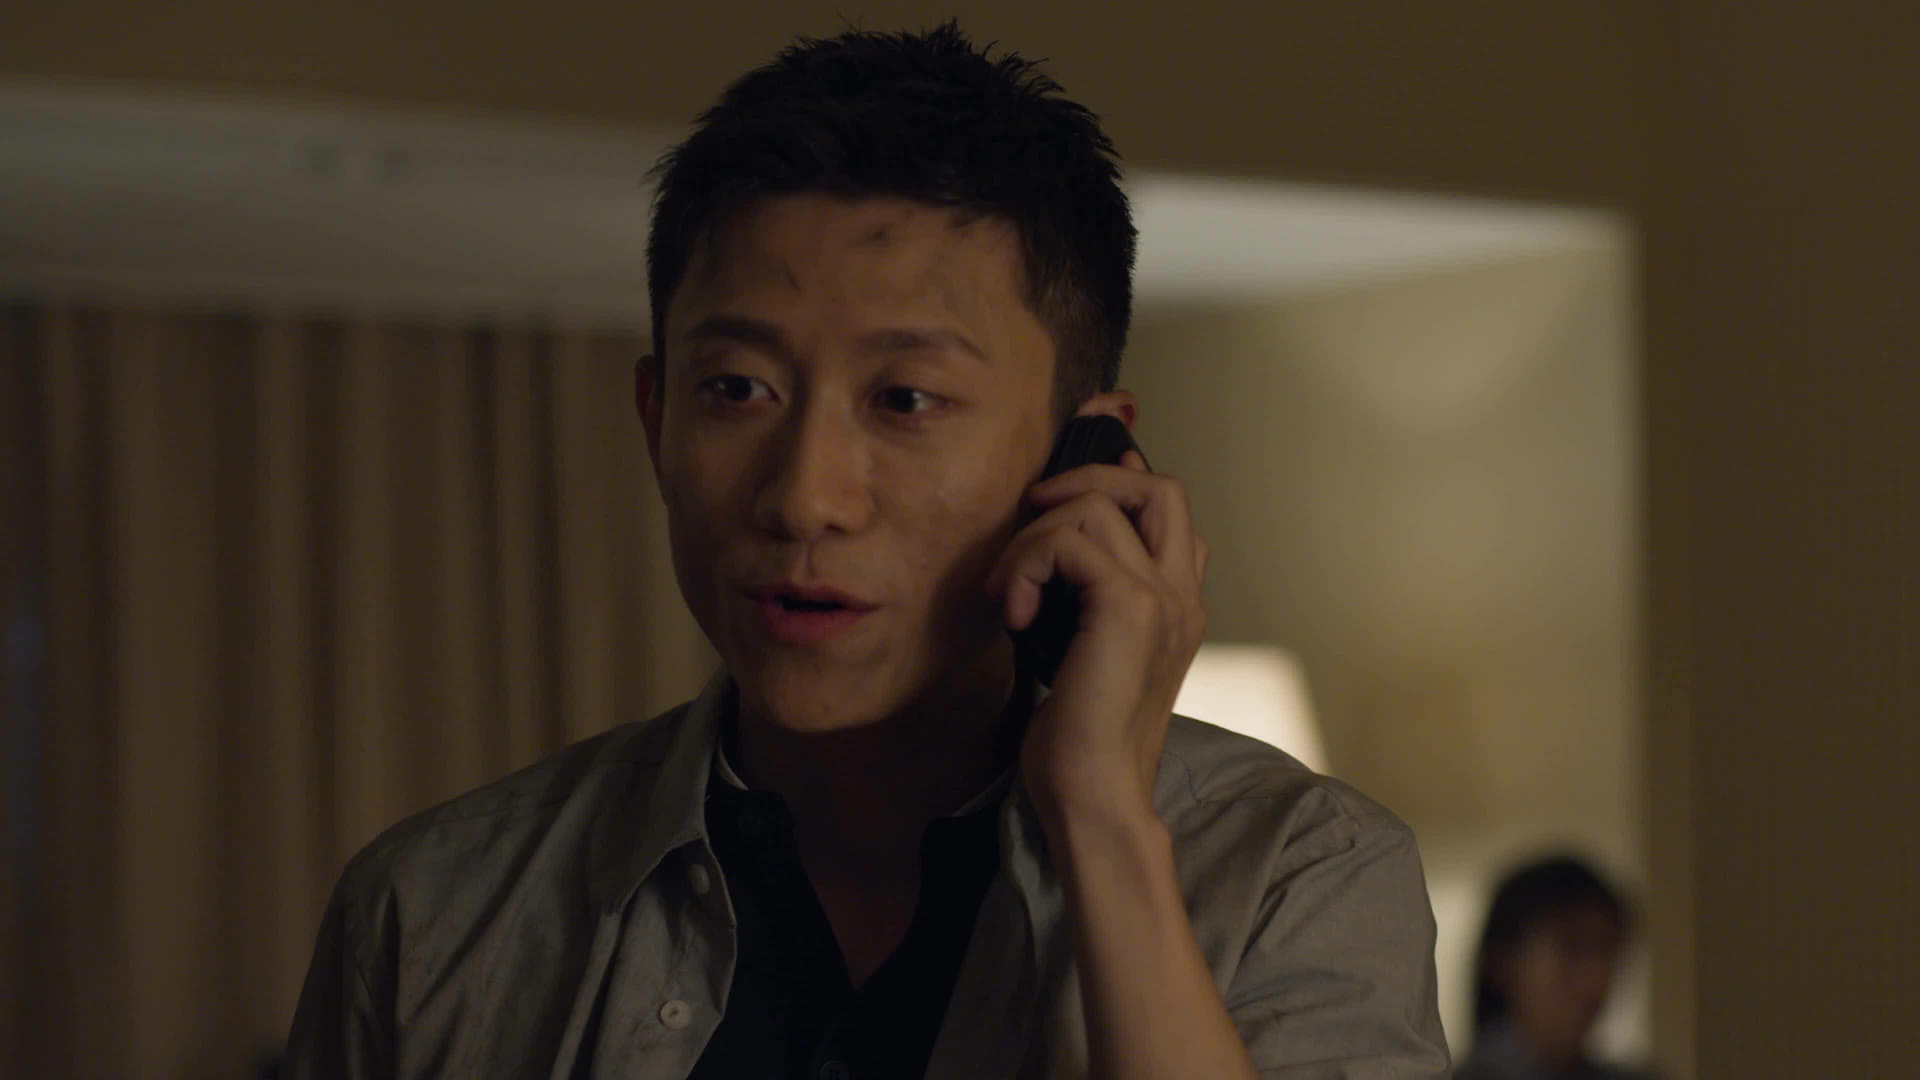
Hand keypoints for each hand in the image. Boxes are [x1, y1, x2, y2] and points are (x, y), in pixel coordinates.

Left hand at [988, 450, 1208, 824]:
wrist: (1094, 793)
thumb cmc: (1079, 739)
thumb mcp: (1085, 652)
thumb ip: (1084, 600)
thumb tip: (1053, 549)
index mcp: (1179, 605)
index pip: (1170, 511)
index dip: (1119, 481)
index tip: (1059, 498)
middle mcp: (1182, 595)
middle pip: (1159, 488)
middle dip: (1088, 478)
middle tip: (1035, 511)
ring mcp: (1163, 598)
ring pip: (1098, 507)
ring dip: (1033, 539)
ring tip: (1011, 592)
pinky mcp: (1129, 607)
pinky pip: (1069, 543)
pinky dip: (1027, 565)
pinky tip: (1016, 613)